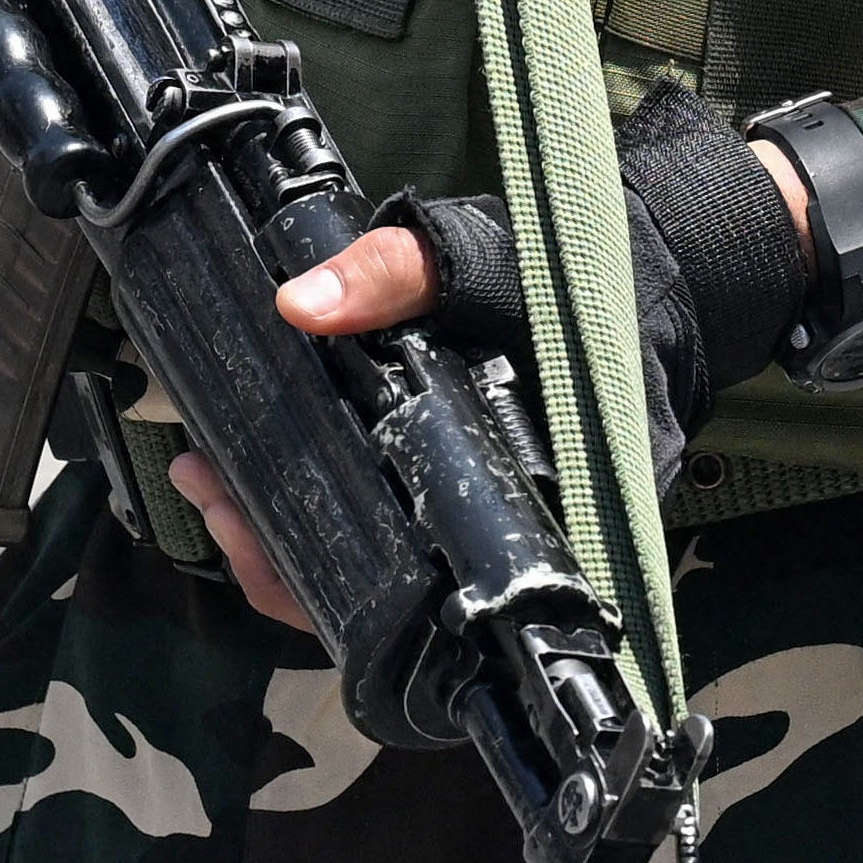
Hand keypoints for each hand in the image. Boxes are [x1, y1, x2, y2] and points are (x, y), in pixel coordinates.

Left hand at [243, 134, 820, 635]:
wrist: (659, 280)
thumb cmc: (579, 285)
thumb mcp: (483, 260)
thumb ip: (397, 275)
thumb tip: (301, 303)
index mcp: (517, 515)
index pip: (412, 602)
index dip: (316, 586)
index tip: (241, 533)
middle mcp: (505, 541)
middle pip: (376, 601)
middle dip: (275, 559)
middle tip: (203, 491)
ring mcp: (484, 528)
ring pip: (375, 577)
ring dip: (282, 539)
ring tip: (204, 480)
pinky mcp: (468, 503)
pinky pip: (388, 538)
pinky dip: (319, 514)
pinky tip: (253, 473)